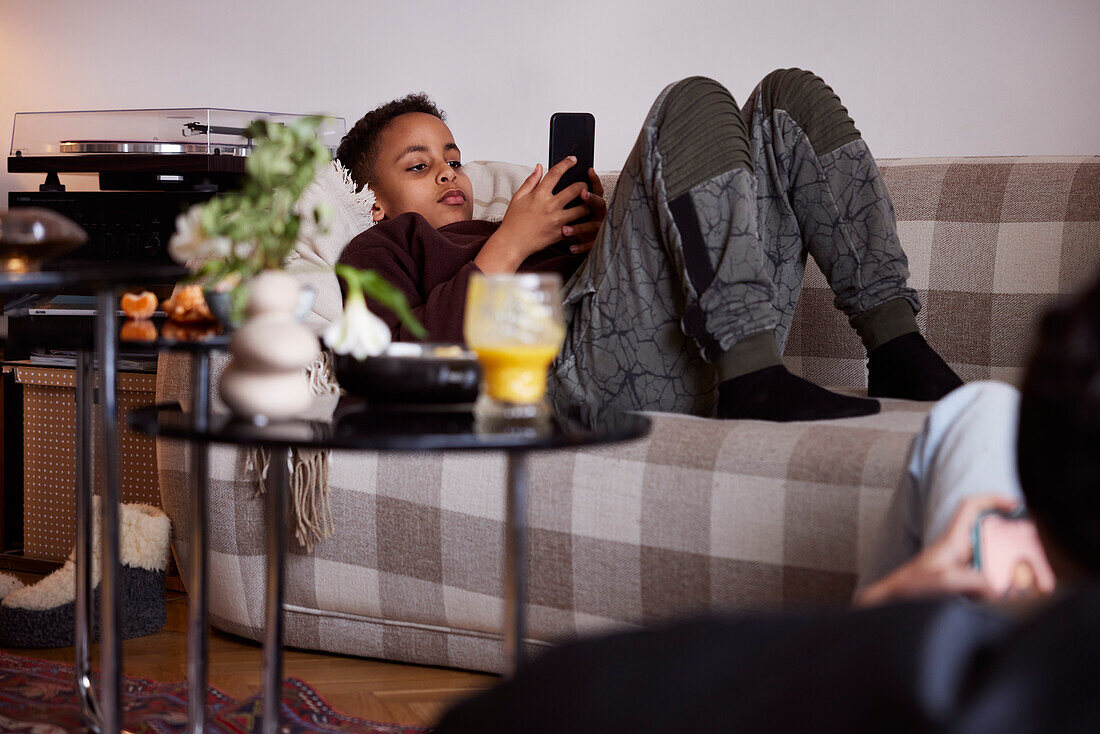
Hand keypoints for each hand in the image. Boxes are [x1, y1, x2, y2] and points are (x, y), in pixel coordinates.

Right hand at [475, 157, 589, 272]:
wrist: (512, 244)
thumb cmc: (514, 221)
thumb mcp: (518, 197)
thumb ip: (531, 181)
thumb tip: (539, 166)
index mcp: (539, 195)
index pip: (556, 173)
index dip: (566, 163)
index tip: (573, 159)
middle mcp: (550, 206)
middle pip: (576, 189)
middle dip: (583, 184)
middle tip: (584, 184)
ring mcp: (557, 221)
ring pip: (582, 208)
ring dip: (587, 204)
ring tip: (586, 202)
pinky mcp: (561, 234)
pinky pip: (578, 226)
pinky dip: (582, 221)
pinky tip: (584, 218)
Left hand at [561, 169, 606, 254]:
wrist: (580, 240)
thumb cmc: (575, 219)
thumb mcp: (571, 204)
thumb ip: (566, 191)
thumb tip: (553, 172)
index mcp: (594, 203)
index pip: (597, 189)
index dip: (594, 180)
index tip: (589, 171)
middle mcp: (598, 214)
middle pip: (599, 204)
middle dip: (591, 199)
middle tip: (582, 193)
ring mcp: (598, 228)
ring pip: (592, 226)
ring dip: (580, 227)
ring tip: (565, 229)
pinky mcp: (594, 242)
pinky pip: (590, 244)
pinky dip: (581, 246)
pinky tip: (571, 248)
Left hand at [854, 495, 1019, 607]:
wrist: (894, 600)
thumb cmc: (912, 586)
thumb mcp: (945, 582)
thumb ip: (974, 582)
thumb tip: (999, 589)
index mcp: (953, 539)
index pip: (971, 507)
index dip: (993, 500)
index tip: (1016, 504)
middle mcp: (959, 548)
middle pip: (991, 534)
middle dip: (1012, 543)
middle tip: (1030, 556)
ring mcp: (960, 563)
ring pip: (991, 558)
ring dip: (1004, 568)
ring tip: (1018, 583)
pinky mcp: (960, 579)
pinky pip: (985, 576)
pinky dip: (994, 584)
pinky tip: (994, 598)